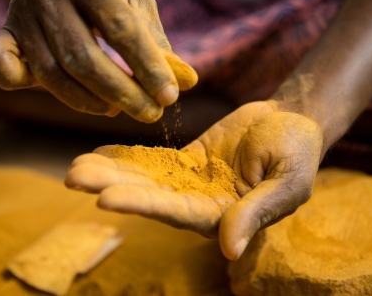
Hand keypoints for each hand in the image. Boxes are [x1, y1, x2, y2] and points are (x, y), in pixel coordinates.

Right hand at [0, 0, 196, 122]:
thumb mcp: (135, 4)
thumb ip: (157, 42)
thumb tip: (187, 81)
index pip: (121, 28)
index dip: (148, 67)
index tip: (170, 97)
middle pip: (83, 57)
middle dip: (122, 93)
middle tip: (149, 114)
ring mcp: (19, 11)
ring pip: (52, 73)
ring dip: (88, 101)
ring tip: (116, 109)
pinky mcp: (3, 32)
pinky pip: (1, 67)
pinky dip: (23, 85)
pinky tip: (62, 96)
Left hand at [65, 101, 322, 259]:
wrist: (292, 122)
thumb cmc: (298, 150)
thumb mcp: (288, 180)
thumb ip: (258, 212)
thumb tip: (228, 249)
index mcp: (224, 214)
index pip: (175, 213)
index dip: (141, 205)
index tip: (105, 198)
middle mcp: (200, 203)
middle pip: (149, 197)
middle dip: (111, 187)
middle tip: (72, 177)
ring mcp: (189, 182)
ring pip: (144, 179)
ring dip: (110, 174)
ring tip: (74, 167)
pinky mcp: (185, 162)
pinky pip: (151, 161)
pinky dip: (125, 158)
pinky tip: (97, 154)